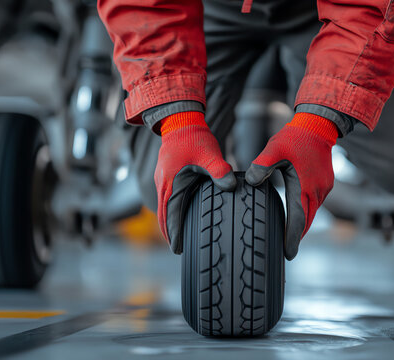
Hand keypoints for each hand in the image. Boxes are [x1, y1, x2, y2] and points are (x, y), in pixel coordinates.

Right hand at [155, 111, 235, 252]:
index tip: (177, 248)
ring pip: (165, 206)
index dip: (173, 232)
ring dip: (170, 221)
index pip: (170, 214)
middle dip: (169, 232)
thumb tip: (230, 186)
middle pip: (163, 214)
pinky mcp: (168, 175)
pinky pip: (169, 197)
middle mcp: (163, 183)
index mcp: (170, 182)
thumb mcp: (209, 154)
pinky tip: (182, 214)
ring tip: (178, 237)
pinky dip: (172, 209)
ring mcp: (163, 179)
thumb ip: (219, 170)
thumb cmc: (194, 136)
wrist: (181, 119)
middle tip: (178, 249)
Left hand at [246, 112, 336, 259]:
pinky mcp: (325, 183)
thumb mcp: (274, 149)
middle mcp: (317, 191)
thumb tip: (250, 182)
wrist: (318, 125)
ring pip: (312, 213)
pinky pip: (315, 203)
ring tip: (291, 238)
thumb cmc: (294, 137)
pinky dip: (306, 213)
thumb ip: (261, 166)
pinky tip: (297, 216)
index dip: (292, 238)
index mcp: (303, 186)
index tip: (288, 254)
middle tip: (287, 252)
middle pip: (307, 221)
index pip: (298, 220)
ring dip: (302, 225)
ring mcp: (324, 188)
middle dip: (297, 237)